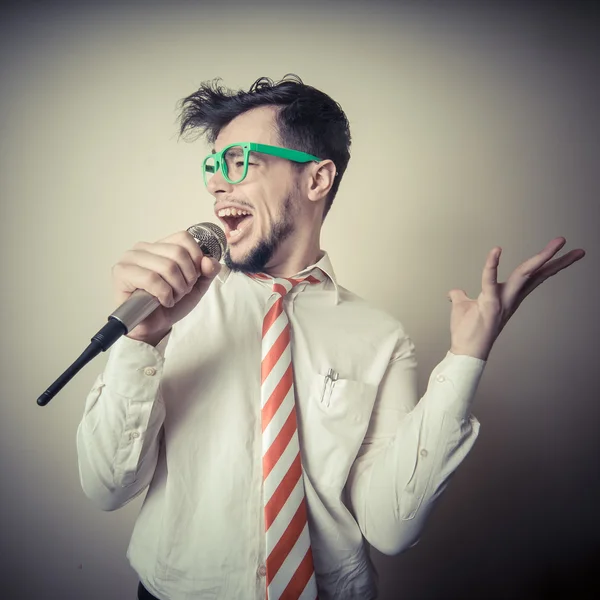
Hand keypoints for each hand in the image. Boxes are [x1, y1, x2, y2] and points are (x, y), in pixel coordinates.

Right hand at [111, 230, 220, 344]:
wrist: (154, 326)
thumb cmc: (170, 303)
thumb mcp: (197, 286)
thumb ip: (208, 271)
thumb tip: (209, 261)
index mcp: (160, 246)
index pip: (184, 238)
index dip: (195, 258)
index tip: (193, 277)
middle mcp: (143, 248)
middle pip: (178, 253)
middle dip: (187, 278)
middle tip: (180, 291)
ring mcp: (130, 259)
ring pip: (167, 266)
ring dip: (176, 288)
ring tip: (171, 297)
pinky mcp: (122, 273)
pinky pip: (152, 279)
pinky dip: (164, 294)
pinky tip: (163, 301)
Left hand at [447, 237, 585, 360]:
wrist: (465, 352)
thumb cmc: (466, 332)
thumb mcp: (463, 307)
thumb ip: (461, 297)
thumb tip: (454, 292)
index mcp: (509, 296)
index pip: (533, 276)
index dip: (548, 263)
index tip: (562, 250)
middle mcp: (511, 298)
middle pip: (538, 274)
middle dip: (556, 258)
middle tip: (567, 242)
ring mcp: (503, 301)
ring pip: (525, 274)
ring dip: (541, 257)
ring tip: (558, 243)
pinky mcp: (490, 304)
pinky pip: (490, 280)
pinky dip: (492, 265)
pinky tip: (496, 249)